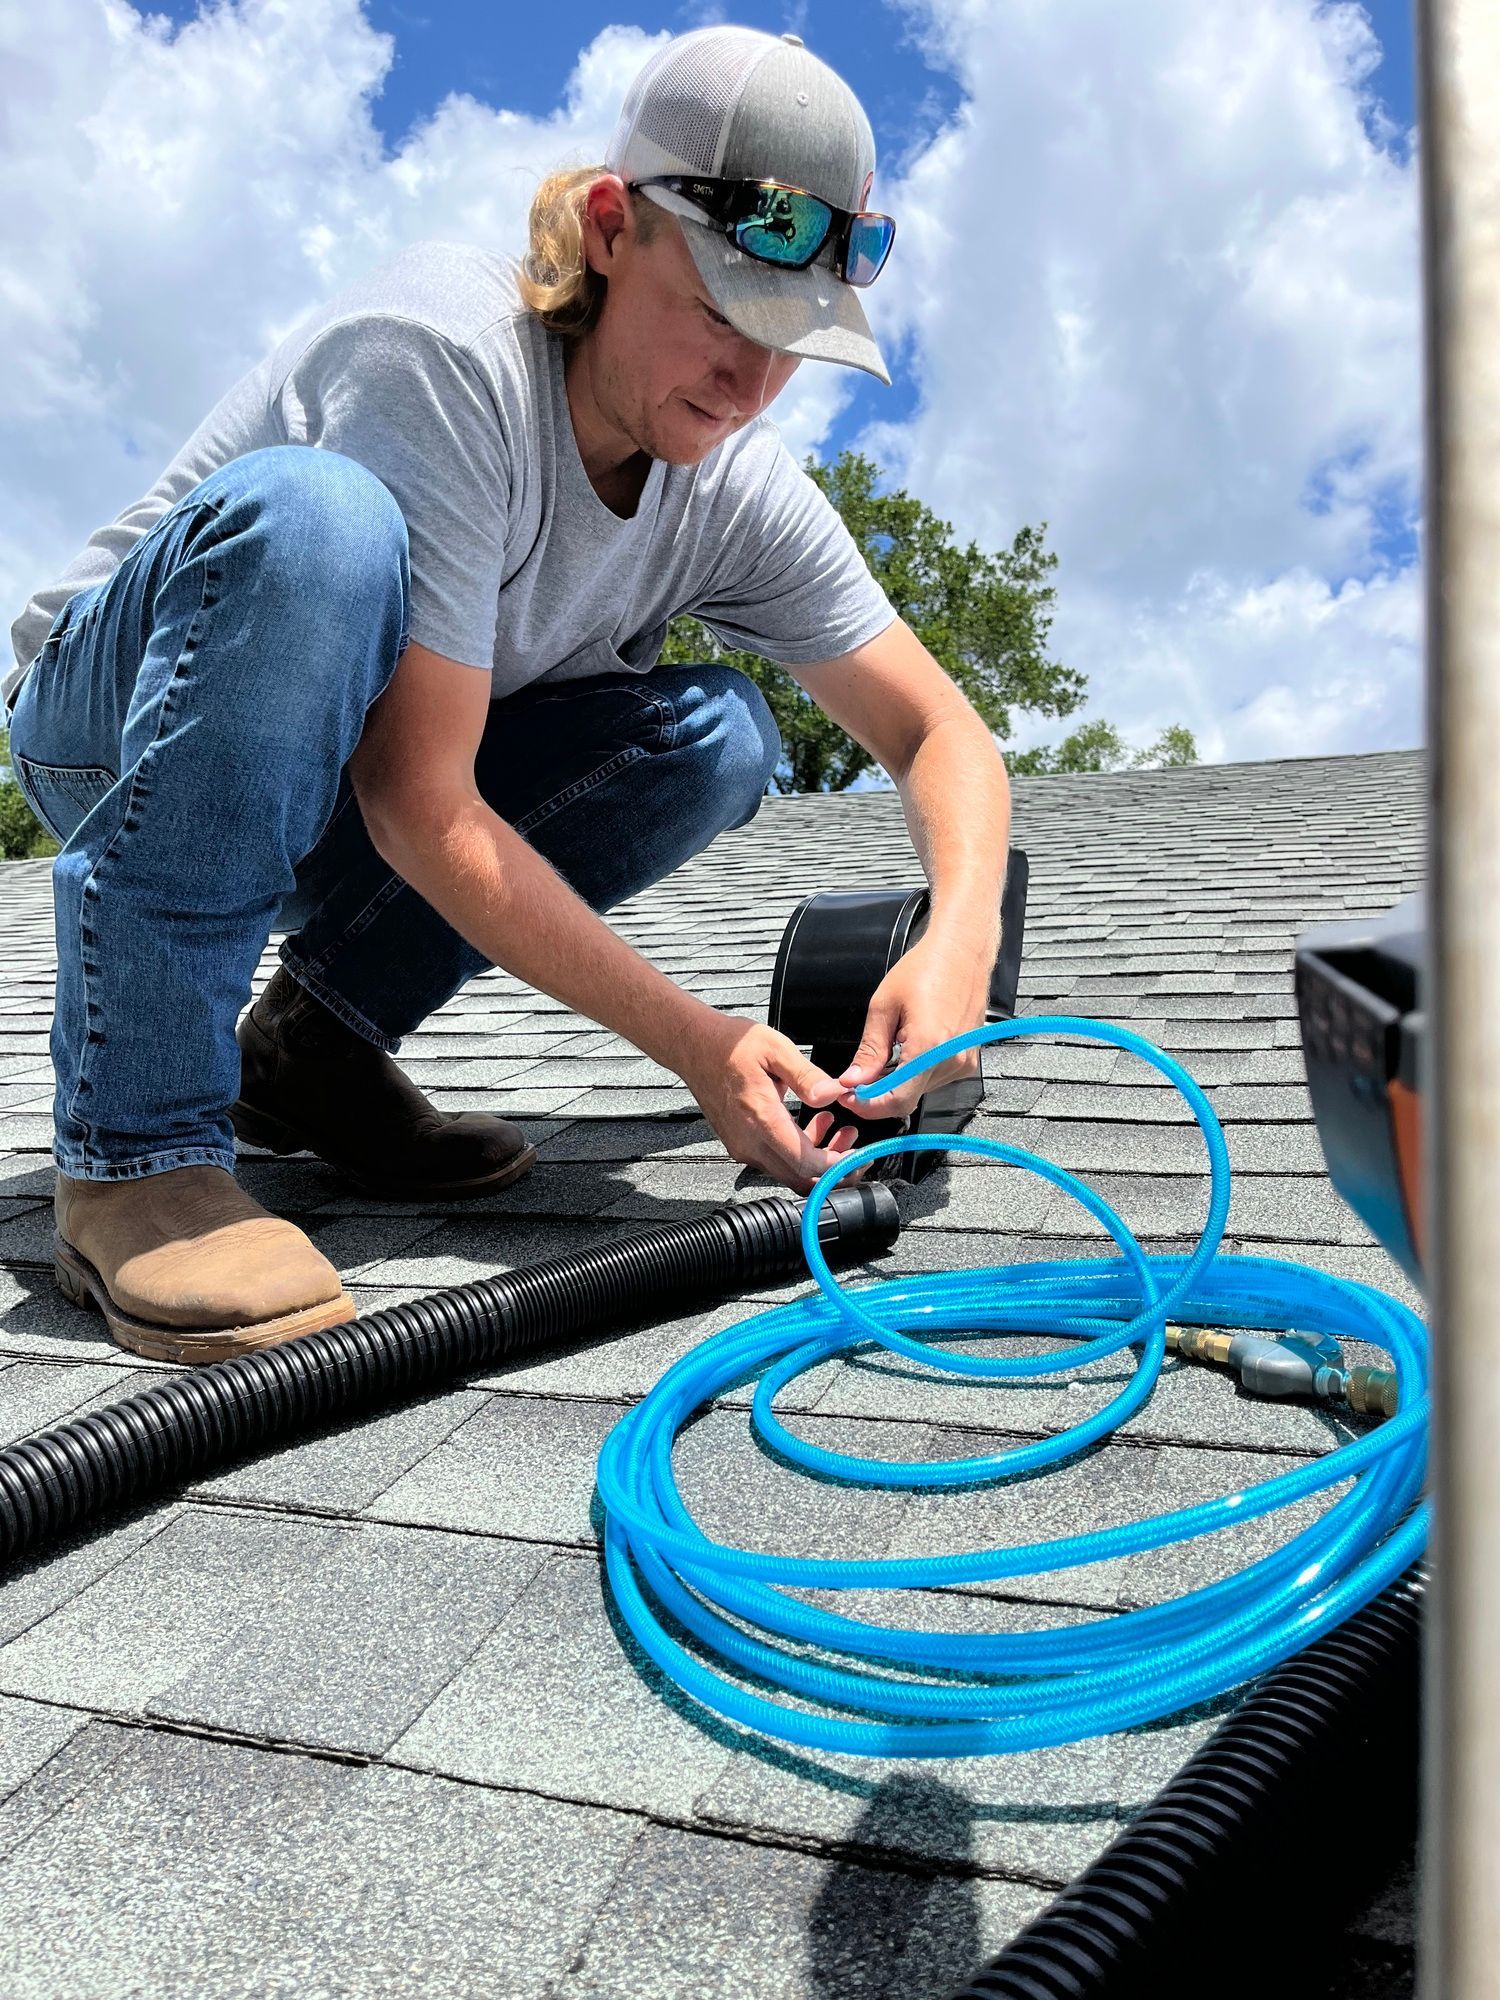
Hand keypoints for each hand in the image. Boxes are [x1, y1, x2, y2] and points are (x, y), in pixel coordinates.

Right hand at [673, 1006, 864, 1193]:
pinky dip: (799, 1151)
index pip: (803, 1161)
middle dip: (833, 1169)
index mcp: (760, 1118)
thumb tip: (832, 1094)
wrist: (693, 1045)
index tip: (857, 1155)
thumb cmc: (729, 1044)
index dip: (836, 1165)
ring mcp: (742, 1146)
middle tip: (856, 1149)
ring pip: (788, 1171)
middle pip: (798, 1178)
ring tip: (838, 1128)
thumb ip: (807, 1075)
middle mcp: (748, 1140)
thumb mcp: (776, 1048)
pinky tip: (812, 1125)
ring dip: (817, 1158)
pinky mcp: (740, 1143)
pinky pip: (775, 1159)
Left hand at [834, 934, 993, 1119]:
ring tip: (886, 1053)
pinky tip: (907, 1051)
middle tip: (856, 1080)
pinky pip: (934, 1079)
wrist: (961, 952)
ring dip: (896, 1083)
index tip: (849, 1098)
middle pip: (908, 1098)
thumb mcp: (884, 1006)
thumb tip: (854, 1079)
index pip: (898, 1099)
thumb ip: (869, 1049)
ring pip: (919, 1091)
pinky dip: (914, 1074)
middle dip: (878, 1094)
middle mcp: (951, 1059)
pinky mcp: (968, 1061)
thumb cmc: (925, 968)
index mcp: (929, 1046)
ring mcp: (963, 1062)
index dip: (869, 1106)